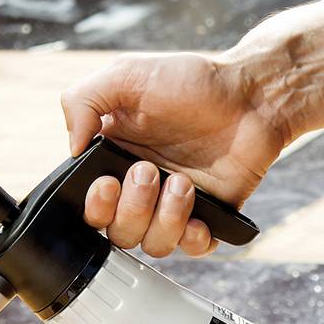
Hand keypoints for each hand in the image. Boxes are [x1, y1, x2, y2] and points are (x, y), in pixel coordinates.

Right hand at [60, 48, 291, 258]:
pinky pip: (192, 248)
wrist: (251, 93)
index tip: (108, 182)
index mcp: (114, 158)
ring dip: (164, 218)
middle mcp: (142, 186)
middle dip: (131, 208)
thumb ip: (82, 101)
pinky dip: (191, 239)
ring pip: (153, 244)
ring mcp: (175, 203)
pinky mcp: (210, 214)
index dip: (94, 205)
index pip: (89, 205)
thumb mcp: (125, 75)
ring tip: (183, 182)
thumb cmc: (191, 81)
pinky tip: (198, 214)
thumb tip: (71, 148)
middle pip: (118, 232)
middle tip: (149, 171)